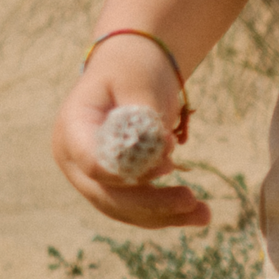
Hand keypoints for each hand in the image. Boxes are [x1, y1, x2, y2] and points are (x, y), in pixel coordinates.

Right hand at [52, 35, 211, 228]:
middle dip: (152, 202)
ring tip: (205, 214)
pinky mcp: (113, 184)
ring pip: (125, 207)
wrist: (131, 64)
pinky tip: (197, 214)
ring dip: (164, 214)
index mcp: (72, 129)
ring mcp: (91, 176)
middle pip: (109, 194)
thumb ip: (143, 116)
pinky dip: (165, 210)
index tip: (169, 164)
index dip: (129, 171)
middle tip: (192, 199)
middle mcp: (75, 160)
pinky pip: (137, 205)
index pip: (94, 163)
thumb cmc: (133, 67)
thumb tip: (157, 155)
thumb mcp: (138, 80)